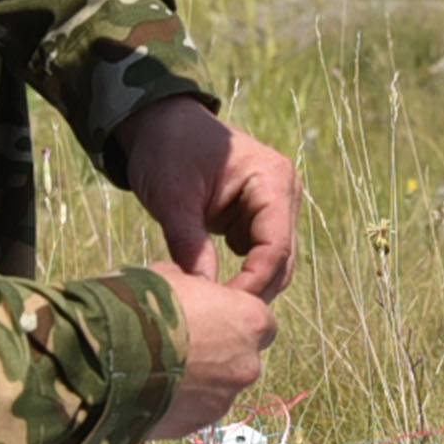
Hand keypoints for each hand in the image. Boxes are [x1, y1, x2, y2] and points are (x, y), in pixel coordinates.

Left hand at [119, 95, 298, 298]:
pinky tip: (207, 287)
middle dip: (252, 291)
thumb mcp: (172, 196)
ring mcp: (274, 207)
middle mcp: (284, 194)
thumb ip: (188, 243)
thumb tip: (204, 293)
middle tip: (215, 319)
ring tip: (209, 306)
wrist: (158, 123)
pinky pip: (255, 258)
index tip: (221, 309)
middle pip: (282, 261)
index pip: (276, 248)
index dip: (252, 284)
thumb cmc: (167, 148)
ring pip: (272, 264)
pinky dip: (236, 276)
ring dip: (244, 286)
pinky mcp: (256, 219)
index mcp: (273, 180)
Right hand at [150, 266, 276, 438]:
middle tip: (180, 341)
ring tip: (157, 366)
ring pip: (217, 386)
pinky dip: (178, 401)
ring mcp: (224, 398)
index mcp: (251, 320)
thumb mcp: (168, 274)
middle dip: (217, 351)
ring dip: (196, 378)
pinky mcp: (198, 424)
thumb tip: (186, 285)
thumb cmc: (142, 308)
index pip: (259, 320)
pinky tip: (150, 387)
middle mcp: (248, 363)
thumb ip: (190, 283)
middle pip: (240, 356)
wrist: (108, 356)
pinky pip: (194, 409)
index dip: (231, 316)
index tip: (207, 314)